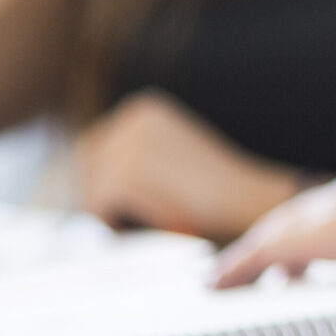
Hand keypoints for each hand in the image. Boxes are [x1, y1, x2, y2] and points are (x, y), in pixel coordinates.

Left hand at [75, 92, 302, 241]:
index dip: (108, 189)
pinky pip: (100, 210)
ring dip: (119, 216)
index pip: (92, 154)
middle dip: (105, 202)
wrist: (256, 205)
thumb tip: (80, 183)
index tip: (147, 205)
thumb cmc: (218, 197)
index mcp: (142, 109)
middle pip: (84, 173)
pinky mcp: (127, 171)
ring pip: (90, 194)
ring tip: (165, 216)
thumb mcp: (169, 165)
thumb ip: (131, 162)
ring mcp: (128, 141)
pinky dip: (126, 225)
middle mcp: (131, 116)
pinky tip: (165, 219)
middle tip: (152, 217)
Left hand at [213, 169, 335, 285]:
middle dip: (257, 247)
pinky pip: (271, 250)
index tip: (277, 263)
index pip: (317, 216)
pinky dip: (244, 264)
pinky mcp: (329, 230)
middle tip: (229, 271)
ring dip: (243, 258)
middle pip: (288, 221)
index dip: (289, 238)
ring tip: (218, 283)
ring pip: (272, 233)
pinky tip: (226, 282)